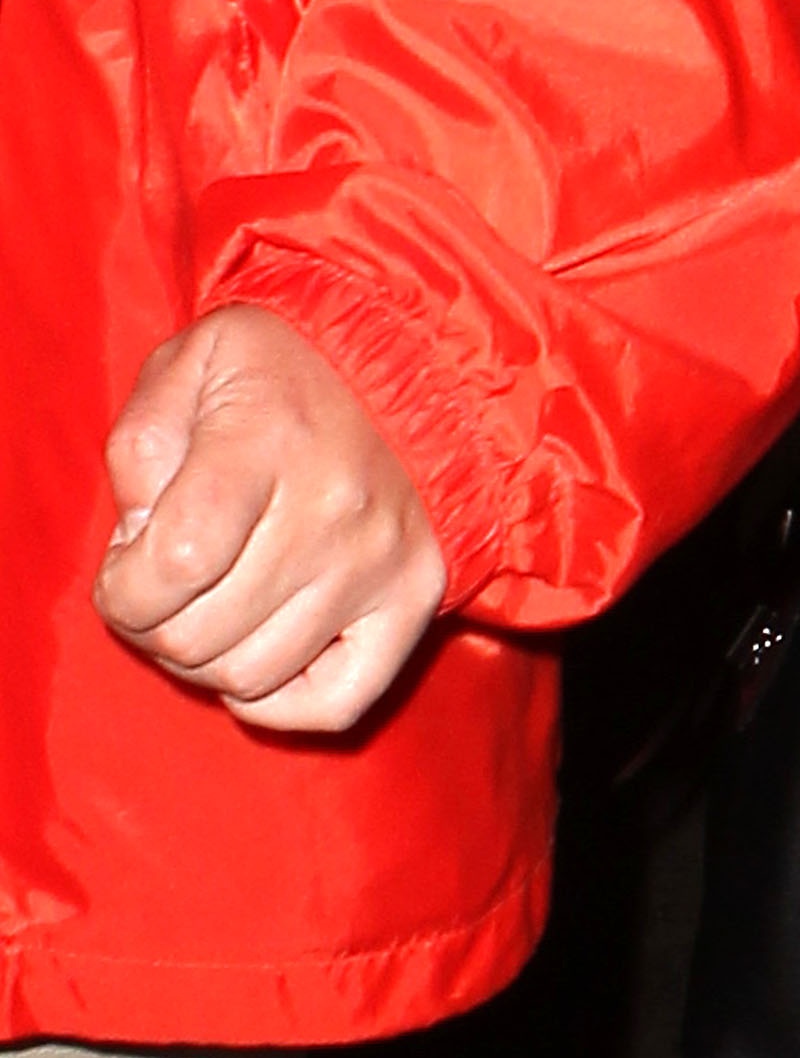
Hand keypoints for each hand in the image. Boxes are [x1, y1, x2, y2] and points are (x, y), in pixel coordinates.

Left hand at [96, 307, 449, 736]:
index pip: (175, 565)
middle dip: (152, 625)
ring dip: (204, 661)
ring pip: (252, 677)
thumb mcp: (184, 366)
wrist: (405, 353)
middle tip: (159, 588)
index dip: (122, 590)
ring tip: (207, 610)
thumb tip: (140, 546)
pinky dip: (278, 704)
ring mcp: (383, 562)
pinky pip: (336, 703)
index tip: (124, 568)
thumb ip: (141, 451)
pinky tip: (255, 652)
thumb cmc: (276, 365)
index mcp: (270, 438)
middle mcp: (336, 509)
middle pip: (202, 635)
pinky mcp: (417, 597)